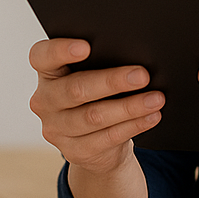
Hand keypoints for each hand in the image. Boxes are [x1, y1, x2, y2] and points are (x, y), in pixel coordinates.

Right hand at [28, 37, 164, 175]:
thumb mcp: (92, 73)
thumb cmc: (97, 92)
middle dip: (112, 81)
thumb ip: (102, 62)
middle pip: (75, 89)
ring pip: (94, 117)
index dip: (61, 50)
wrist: (95, 140)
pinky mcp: (74, 151)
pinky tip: (151, 116)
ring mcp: (56, 129)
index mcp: (46, 72)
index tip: (87, 46)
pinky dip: (133, 125)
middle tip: (142, 75)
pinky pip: (107, 138)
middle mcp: (44, 100)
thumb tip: (135, 55)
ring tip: (156, 98)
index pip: (42, 56)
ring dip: (129, 107)